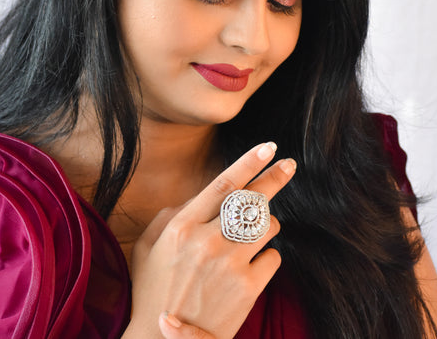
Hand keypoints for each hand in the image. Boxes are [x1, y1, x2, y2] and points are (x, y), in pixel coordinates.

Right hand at [125, 142, 296, 338]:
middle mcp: (208, 241)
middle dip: (275, 177)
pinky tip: (248, 267)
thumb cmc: (152, 291)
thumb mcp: (147, 248)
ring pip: (269, 226)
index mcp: (182, 227)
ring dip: (265, 225)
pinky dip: (265, 257)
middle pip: (253, 200)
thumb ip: (171, 215)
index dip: (249, 162)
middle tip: (289, 163)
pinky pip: (273, 258)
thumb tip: (199, 197)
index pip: (223, 184)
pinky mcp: (248, 290)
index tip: (269, 146)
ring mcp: (231, 265)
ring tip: (251, 235)